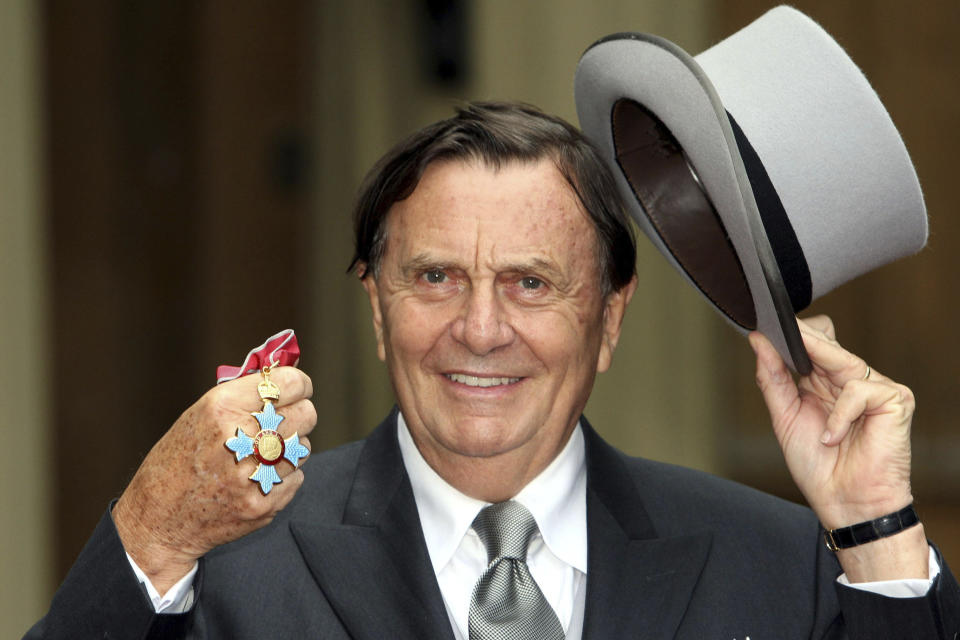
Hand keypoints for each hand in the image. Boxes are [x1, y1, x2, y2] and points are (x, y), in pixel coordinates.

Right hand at [113, 367, 315, 592]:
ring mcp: (252, 474)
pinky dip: (282, 477)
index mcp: (222, 408)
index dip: (299, 384)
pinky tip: (255, 479)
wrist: (157, 520)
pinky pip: (297, 476)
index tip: (298, 388)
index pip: (288, 383)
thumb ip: (243, 396)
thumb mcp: (199, 415)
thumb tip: (286, 379)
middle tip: (281, 423)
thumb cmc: (177, 461)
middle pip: (306, 414)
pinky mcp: (263, 504)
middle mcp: (239, 437)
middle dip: (298, 416)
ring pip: (303, 447)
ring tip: (259, 456)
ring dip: (288, 449)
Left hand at [750, 316, 927, 580]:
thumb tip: (758, 341)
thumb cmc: (819, 467)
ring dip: (818, 380)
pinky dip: (840, 415)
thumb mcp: (784, 417)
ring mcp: (874, 388)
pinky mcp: (894, 399)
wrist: (846, 504)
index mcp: (824, 382)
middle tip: (777, 331)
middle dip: (800, 340)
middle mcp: (849, 379)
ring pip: (842, 358)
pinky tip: (832, 437)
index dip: (793, 333)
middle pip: (826, 341)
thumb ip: (772, 378)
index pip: (814, 341)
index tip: (763, 325)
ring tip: (813, 414)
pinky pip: (858, 389)